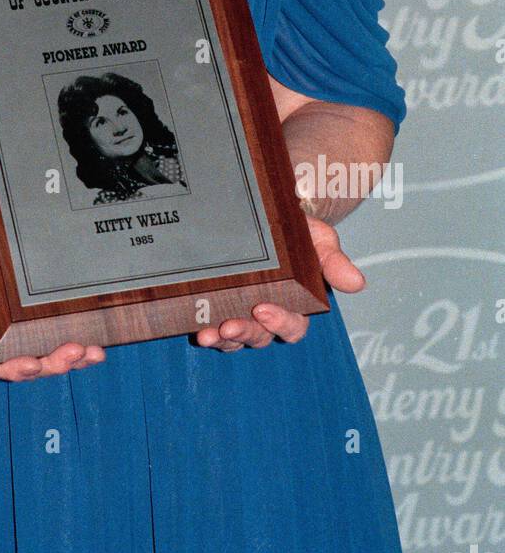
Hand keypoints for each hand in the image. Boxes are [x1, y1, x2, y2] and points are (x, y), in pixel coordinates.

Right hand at [0, 227, 106, 380]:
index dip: (9, 367)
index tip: (31, 363)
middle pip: (24, 363)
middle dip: (51, 363)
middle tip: (76, 351)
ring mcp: (15, 329)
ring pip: (43, 357)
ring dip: (69, 360)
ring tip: (94, 354)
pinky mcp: (31, 318)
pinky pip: (53, 340)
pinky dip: (75, 346)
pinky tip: (96, 343)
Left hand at [194, 216, 365, 352]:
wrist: (271, 213)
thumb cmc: (299, 231)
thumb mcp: (319, 239)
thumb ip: (333, 260)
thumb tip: (356, 283)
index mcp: (296, 304)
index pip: (293, 326)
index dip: (280, 323)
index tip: (264, 310)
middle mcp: (268, 314)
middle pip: (260, 337)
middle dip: (246, 333)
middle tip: (230, 326)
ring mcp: (242, 312)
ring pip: (235, 338)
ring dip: (222, 339)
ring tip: (208, 334)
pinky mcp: (218, 305)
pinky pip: (213, 326)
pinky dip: (205, 330)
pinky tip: (196, 326)